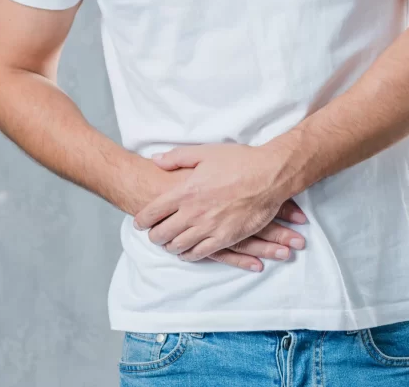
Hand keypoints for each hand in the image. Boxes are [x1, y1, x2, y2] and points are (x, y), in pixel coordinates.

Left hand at [143, 166, 306, 271]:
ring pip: (178, 246)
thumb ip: (176, 157)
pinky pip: (200, 254)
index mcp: (186, 191)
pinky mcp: (226, 238)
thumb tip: (155, 160)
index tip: (139, 223)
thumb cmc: (238, 161)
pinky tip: (187, 252)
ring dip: (170, 246)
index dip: (142, 220)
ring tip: (168, 243)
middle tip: (153, 235)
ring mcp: (209, 227)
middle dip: (153, 236)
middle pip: (162, 234)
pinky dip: (189, 255)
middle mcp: (193, 212)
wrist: (269, 175)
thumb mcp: (204, 152)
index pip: (153, 212)